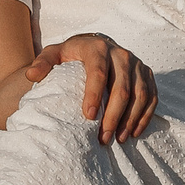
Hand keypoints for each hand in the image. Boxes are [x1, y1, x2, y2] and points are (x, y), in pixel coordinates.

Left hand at [32, 32, 155, 143]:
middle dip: (113, 116)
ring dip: (130, 119)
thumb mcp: (55, 54)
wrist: (97, 45)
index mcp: (97, 48)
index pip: (97, 73)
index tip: (88, 117)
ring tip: (117, 139)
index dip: (94, 95)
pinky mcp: (147, 73)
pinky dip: (145, 116)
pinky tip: (133, 133)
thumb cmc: (72, 55)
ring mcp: (137, 64)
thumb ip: (42, 63)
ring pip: (140, 94)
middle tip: (103, 138)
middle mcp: (121, 54)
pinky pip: (151, 97)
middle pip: (122, 88)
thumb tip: (32, 76)